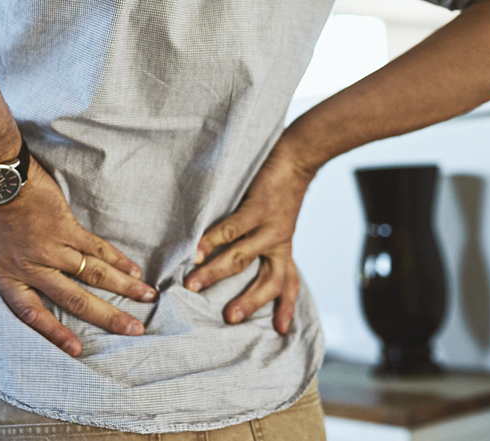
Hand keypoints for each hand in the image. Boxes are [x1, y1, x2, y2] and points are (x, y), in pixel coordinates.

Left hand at [0, 157, 157, 355]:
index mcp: (5, 274)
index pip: (32, 312)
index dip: (54, 332)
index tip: (76, 350)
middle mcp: (32, 266)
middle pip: (74, 299)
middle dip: (106, 317)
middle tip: (133, 331)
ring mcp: (52, 247)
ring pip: (93, 275)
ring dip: (123, 289)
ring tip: (147, 301)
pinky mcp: (66, 226)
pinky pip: (96, 248)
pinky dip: (117, 259)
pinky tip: (134, 270)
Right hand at [184, 136, 315, 333]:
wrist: (297, 157)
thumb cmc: (281, 189)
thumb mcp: (279, 221)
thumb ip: (263, 240)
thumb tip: (232, 256)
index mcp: (284, 248)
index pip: (289, 283)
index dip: (287, 307)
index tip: (283, 332)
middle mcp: (279, 242)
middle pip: (268, 282)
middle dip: (249, 302)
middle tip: (228, 318)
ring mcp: (268, 227)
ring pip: (241, 258)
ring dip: (215, 273)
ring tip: (192, 286)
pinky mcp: (257, 209)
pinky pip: (231, 230)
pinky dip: (211, 241)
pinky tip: (196, 251)